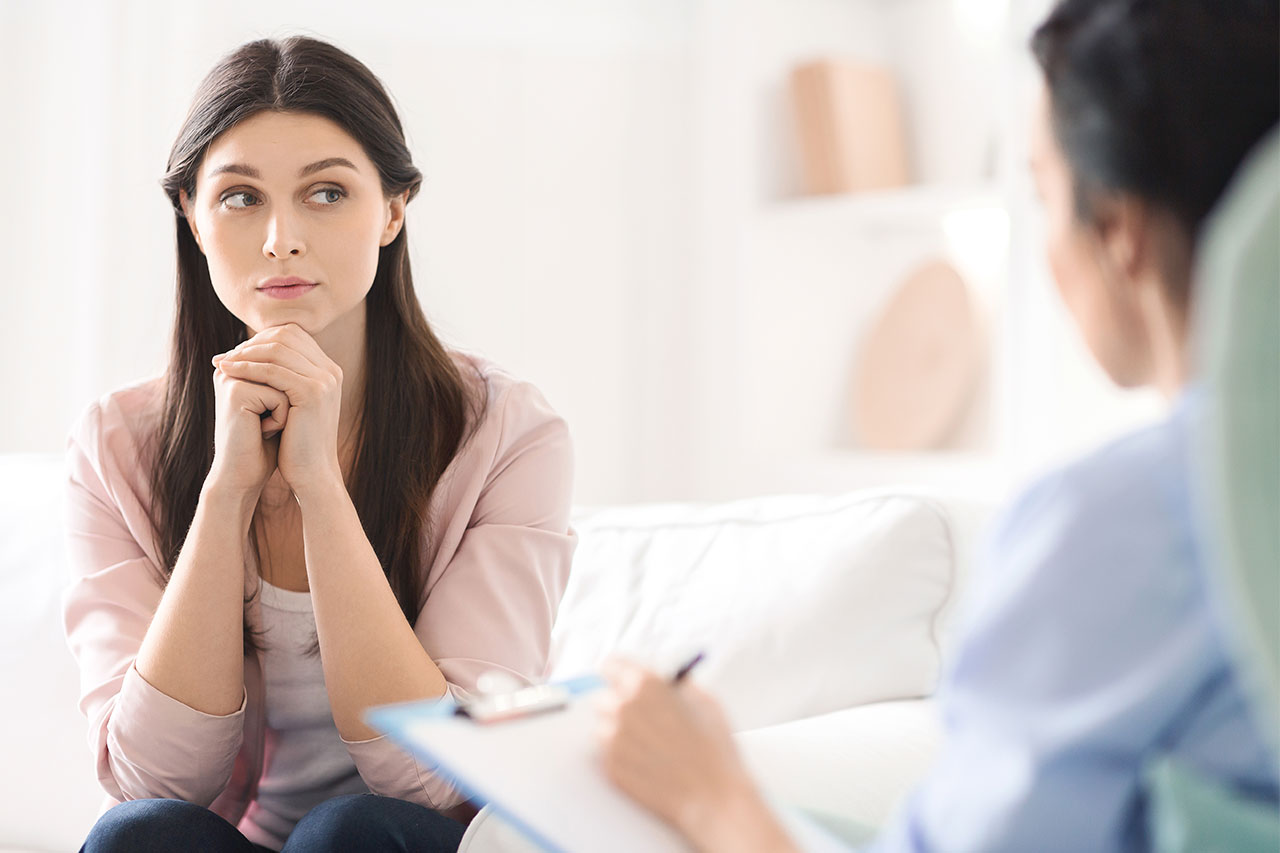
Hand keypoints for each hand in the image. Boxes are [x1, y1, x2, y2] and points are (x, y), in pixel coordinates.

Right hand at [206, 349, 288, 501]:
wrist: (243, 475)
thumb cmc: (265, 443)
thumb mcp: (280, 404)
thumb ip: (287, 376)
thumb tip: (311, 351)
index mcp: (241, 365)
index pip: (285, 357)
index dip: (295, 386)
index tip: (284, 411)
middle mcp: (234, 366)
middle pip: (286, 366)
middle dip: (291, 396)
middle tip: (275, 422)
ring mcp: (232, 377)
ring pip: (285, 380)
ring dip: (288, 407)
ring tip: (270, 426)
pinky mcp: (235, 392)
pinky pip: (279, 396)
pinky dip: (281, 418)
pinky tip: (262, 433)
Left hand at [213, 324, 344, 497]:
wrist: (312, 474)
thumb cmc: (297, 444)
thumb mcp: (293, 405)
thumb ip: (284, 379)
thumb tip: (254, 356)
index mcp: (328, 371)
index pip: (292, 335)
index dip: (261, 339)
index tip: (235, 353)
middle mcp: (330, 371)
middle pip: (286, 335)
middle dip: (252, 342)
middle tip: (225, 355)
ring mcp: (324, 380)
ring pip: (277, 350)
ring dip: (244, 353)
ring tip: (221, 363)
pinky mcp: (312, 393)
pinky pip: (272, 371)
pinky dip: (246, 368)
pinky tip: (227, 372)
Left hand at [595, 660, 788, 851]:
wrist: (713, 798)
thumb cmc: (714, 752)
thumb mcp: (705, 702)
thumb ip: (677, 685)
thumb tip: (666, 681)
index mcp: (645, 685)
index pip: (611, 664)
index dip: (619, 672)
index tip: (621, 678)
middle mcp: (623, 708)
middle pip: (604, 696)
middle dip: (620, 704)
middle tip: (643, 718)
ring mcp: (613, 739)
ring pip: (603, 726)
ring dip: (618, 730)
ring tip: (649, 744)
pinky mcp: (610, 766)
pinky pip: (606, 753)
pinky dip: (621, 755)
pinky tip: (647, 762)